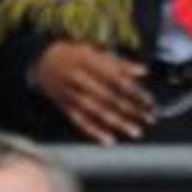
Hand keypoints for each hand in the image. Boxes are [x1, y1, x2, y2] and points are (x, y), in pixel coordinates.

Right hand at [32, 40, 151, 143]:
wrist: (40, 62)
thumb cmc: (72, 54)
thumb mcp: (94, 51)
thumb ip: (119, 62)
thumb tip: (143, 71)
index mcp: (90, 63)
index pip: (118, 80)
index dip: (136, 92)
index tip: (150, 101)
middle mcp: (81, 79)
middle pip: (110, 98)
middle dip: (132, 110)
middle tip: (149, 119)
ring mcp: (72, 95)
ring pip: (98, 112)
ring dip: (118, 123)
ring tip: (135, 132)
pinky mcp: (65, 107)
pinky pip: (81, 122)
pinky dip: (95, 132)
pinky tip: (108, 140)